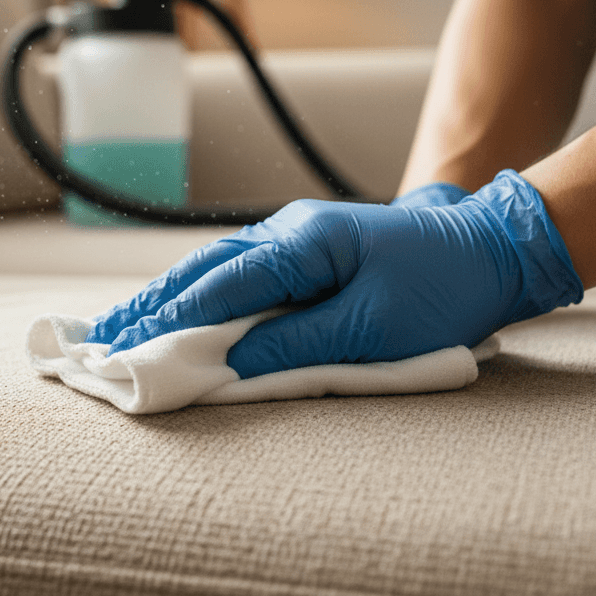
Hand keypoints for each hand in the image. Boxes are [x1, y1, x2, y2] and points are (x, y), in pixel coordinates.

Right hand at [87, 170, 582, 377]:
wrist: (494, 249)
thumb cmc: (442, 289)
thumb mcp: (372, 328)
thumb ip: (294, 343)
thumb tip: (227, 362)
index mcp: (302, 244)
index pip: (219, 287)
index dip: (169, 322)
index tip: (125, 350)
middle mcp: (287, 232)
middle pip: (203, 271)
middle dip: (150, 307)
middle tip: (101, 337)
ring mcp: (294, 237)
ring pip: (216, 268)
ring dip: (169, 299)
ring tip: (122, 326)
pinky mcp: (305, 253)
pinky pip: (241, 274)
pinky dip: (202, 295)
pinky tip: (178, 310)